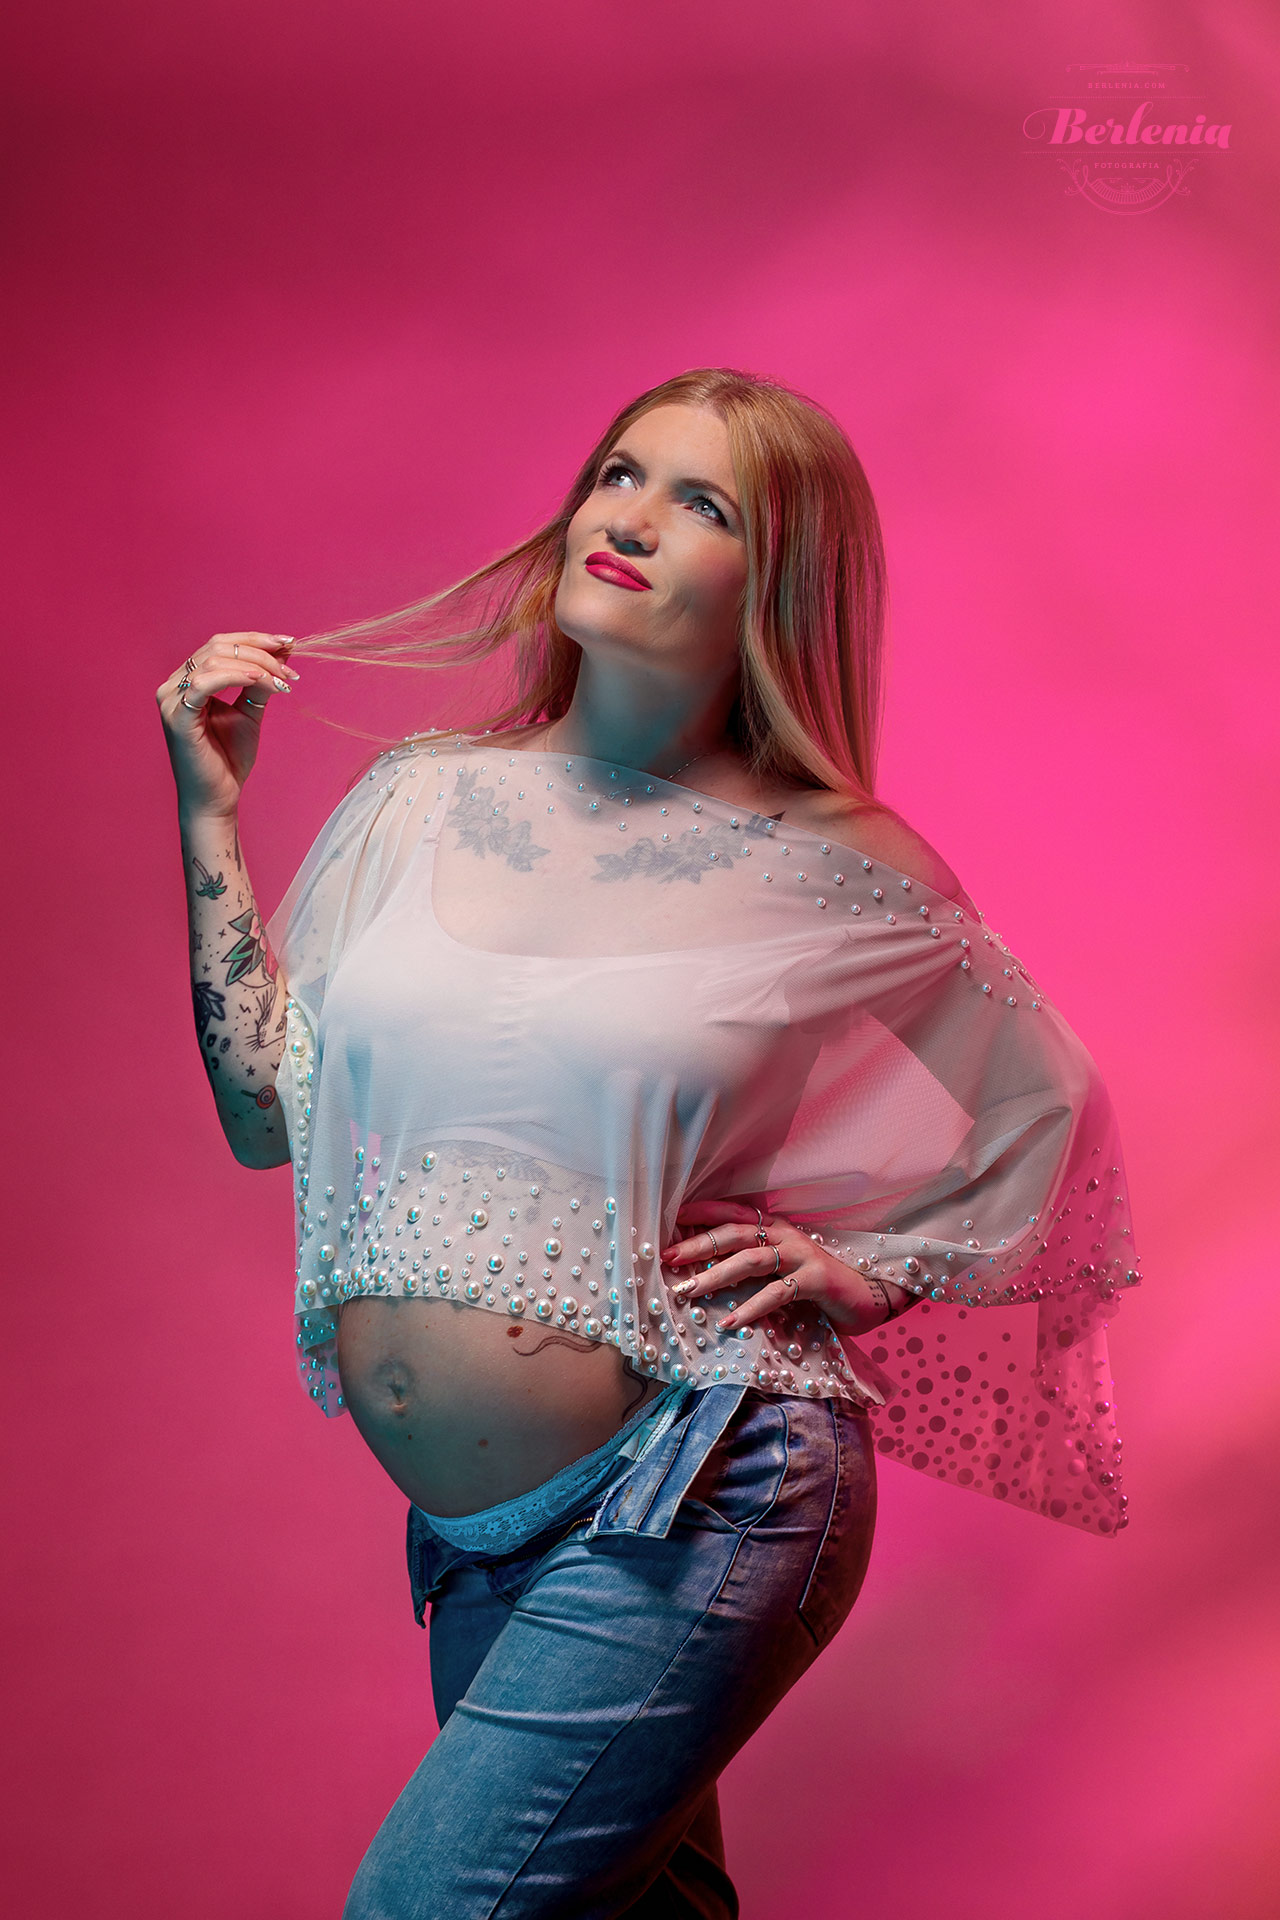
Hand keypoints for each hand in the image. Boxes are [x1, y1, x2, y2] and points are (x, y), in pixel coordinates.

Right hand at [156, 631, 298, 818]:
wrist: (218, 797)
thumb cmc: (228, 758)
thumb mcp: (249, 712)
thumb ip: (260, 682)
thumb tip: (283, 652)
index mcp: (189, 681)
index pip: (220, 645)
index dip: (255, 639)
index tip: (289, 643)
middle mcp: (174, 686)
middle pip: (217, 647)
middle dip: (260, 651)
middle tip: (290, 666)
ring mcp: (171, 700)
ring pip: (213, 661)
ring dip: (255, 665)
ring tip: (283, 680)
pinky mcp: (176, 717)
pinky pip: (204, 683)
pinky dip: (235, 675)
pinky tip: (260, 679)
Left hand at [661, 1199, 896, 1337]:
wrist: (870, 1294)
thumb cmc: (817, 1285)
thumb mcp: (780, 1269)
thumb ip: (750, 1266)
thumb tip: (702, 1275)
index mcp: (773, 1228)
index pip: (730, 1214)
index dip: (700, 1215)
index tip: (667, 1222)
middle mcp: (785, 1234)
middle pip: (733, 1234)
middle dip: (697, 1245)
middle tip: (666, 1259)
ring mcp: (801, 1255)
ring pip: (749, 1260)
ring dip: (715, 1275)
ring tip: (687, 1291)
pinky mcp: (815, 1280)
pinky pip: (776, 1292)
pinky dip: (750, 1307)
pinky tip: (729, 1321)